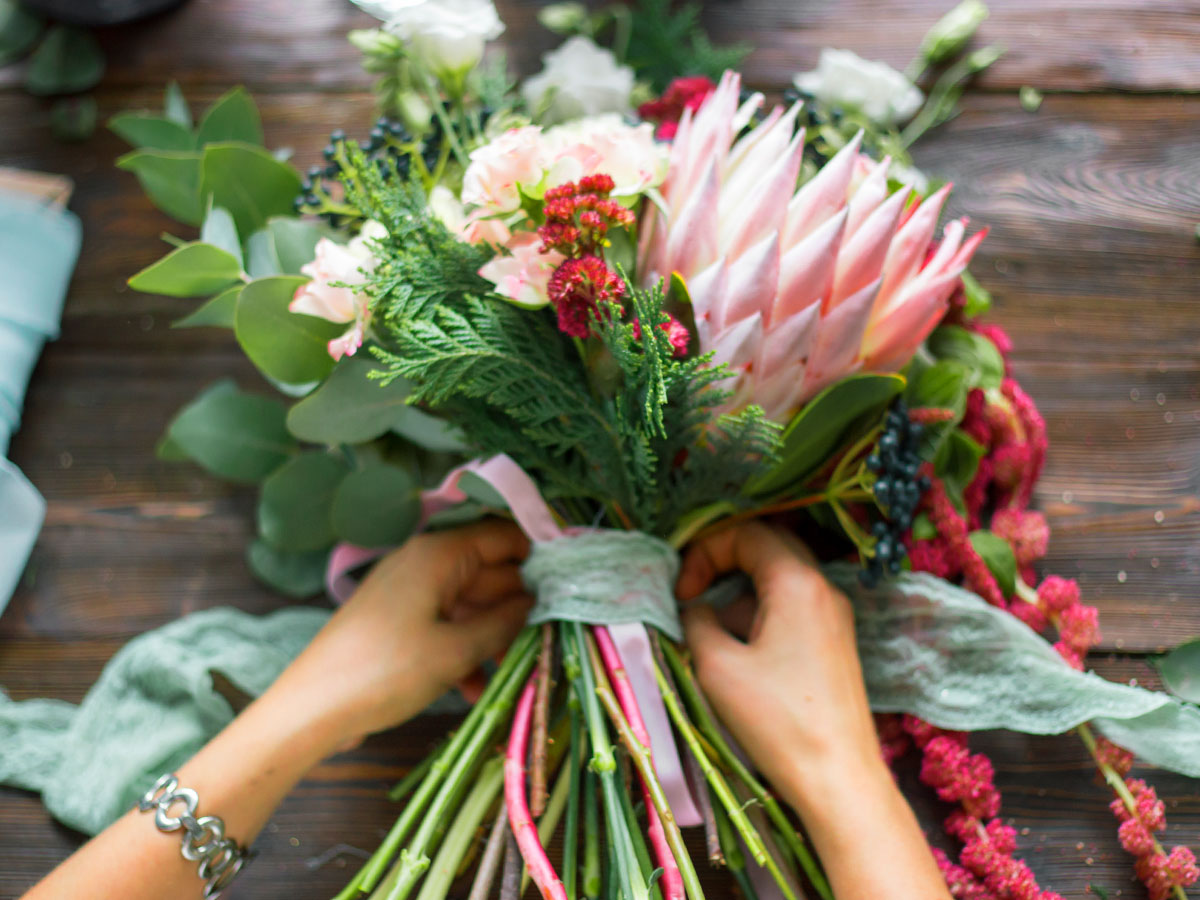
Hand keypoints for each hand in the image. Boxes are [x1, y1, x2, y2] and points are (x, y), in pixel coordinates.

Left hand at [272, 520, 532, 748]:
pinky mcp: (399, 623)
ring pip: (471, 605)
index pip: (504, 536)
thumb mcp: (455, 651)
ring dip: (494, 637)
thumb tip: (538, 602)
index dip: (540, 557)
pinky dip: (465, 653)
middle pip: (491, 573)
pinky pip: (447, 627)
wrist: (311, 711)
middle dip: (520, 607)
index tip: (572, 586)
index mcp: (439, 554)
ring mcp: (410, 593)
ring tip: (516, 672)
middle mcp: (425, 564)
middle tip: (551, 640)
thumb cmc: (384, 672)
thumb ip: (504, 622)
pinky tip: (476, 692)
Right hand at [677, 522, 950, 899]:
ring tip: (710, 634)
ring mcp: (834, 616)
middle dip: (722, 562)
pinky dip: (759, 616)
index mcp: (797, 582)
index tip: (681, 591)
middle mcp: (822, 588)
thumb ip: (696, 621)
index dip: (704, 551)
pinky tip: (739, 655)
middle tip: (691, 593)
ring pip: (778, 580)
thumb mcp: (717, 665)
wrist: (837, 777)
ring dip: (738, 594)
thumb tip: (694, 608)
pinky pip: (792, 608)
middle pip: (767, 547)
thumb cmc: (777, 720)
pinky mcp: (835, 644)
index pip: (746, 532)